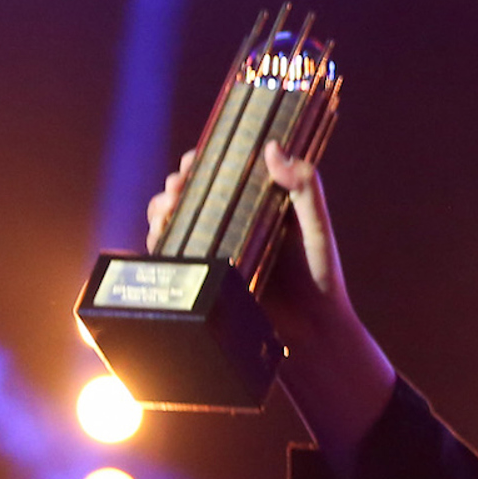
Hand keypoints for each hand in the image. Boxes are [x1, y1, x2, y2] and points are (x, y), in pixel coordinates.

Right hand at [142, 140, 392, 466]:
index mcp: (258, 202)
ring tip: (167, 207)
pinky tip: (159, 233)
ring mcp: (216, 249)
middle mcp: (233, 223)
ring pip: (175, 220)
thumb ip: (303, 185)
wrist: (311, 331)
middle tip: (177, 185)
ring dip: (161, 207)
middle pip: (191, 193)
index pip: (223, 171)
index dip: (203, 160)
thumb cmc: (319, 275)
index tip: (194, 158)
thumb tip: (271, 147)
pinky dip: (158, 240)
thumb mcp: (315, 224)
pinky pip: (172, 254)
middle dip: (176, 183)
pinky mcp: (204, 277)